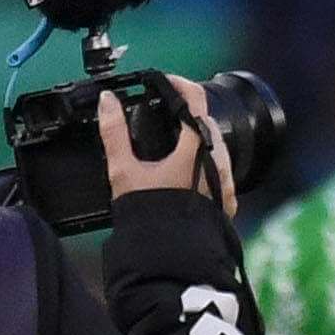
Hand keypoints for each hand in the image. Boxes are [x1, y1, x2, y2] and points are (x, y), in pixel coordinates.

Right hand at [100, 76, 231, 212]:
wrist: (168, 253)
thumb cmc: (147, 211)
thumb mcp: (123, 170)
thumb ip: (114, 133)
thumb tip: (107, 100)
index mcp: (197, 148)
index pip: (196, 102)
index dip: (182, 85)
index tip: (165, 81)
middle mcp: (218, 161)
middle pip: (208, 123)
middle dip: (188, 113)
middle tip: (164, 109)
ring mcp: (226, 180)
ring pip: (217, 146)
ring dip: (198, 136)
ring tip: (173, 136)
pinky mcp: (227, 198)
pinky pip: (220, 168)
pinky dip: (204, 159)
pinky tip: (187, 165)